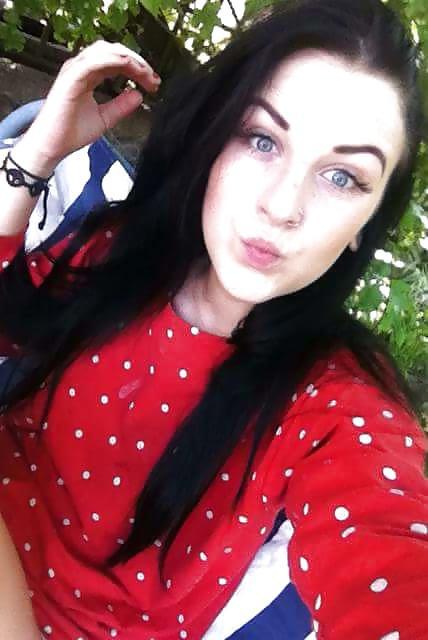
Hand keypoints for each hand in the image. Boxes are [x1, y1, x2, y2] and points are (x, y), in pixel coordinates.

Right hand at [13, 40, 159, 174]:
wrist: (52, 146)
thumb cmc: (70, 132)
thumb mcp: (105, 119)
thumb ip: (121, 106)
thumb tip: (139, 95)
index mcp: (88, 75)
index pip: (116, 62)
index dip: (137, 68)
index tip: (154, 83)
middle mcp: (81, 69)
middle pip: (114, 52)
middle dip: (137, 62)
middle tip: (153, 78)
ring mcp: (75, 71)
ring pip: (105, 51)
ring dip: (129, 59)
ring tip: (145, 73)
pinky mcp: (70, 78)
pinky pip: (92, 61)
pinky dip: (112, 60)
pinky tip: (127, 66)